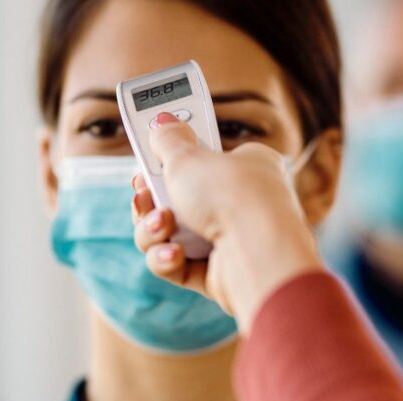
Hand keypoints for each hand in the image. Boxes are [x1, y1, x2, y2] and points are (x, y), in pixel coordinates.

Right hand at [132, 112, 323, 333]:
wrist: (260, 254)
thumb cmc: (234, 197)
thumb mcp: (190, 157)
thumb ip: (169, 140)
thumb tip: (161, 121)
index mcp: (245, 168)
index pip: (201, 157)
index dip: (170, 155)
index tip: (145, 151)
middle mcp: (238, 205)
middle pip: (175, 198)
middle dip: (151, 198)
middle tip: (142, 192)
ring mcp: (226, 242)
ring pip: (167, 234)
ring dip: (153, 229)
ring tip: (163, 223)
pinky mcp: (215, 275)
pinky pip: (174, 265)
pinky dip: (167, 259)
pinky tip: (175, 253)